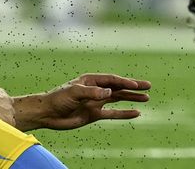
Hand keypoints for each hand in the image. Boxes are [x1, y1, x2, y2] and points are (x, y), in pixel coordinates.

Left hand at [14, 74, 150, 130]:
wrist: (47, 114)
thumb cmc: (58, 98)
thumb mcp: (74, 92)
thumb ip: (92, 92)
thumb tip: (110, 93)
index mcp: (92, 80)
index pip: (112, 80)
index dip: (124, 82)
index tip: (135, 85)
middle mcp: (96, 90)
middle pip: (119, 87)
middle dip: (133, 87)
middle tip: (148, 86)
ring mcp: (96, 102)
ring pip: (118, 99)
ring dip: (131, 98)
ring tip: (146, 98)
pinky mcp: (94, 114)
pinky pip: (112, 113)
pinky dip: (124, 113)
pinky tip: (135, 113)